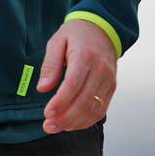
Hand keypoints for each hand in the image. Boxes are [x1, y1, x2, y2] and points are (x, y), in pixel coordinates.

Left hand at [35, 18, 116, 132]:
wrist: (103, 29)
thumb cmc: (77, 35)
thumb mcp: (57, 42)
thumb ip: (49, 65)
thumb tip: (42, 88)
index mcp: (85, 56)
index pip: (73, 84)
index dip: (60, 102)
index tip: (47, 113)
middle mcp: (101, 70)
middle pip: (84, 101)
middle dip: (65, 117)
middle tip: (48, 125)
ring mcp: (109, 80)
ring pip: (94, 109)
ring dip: (75, 123)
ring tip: (56, 126)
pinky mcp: (112, 88)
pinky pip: (101, 110)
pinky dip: (86, 121)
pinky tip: (71, 124)